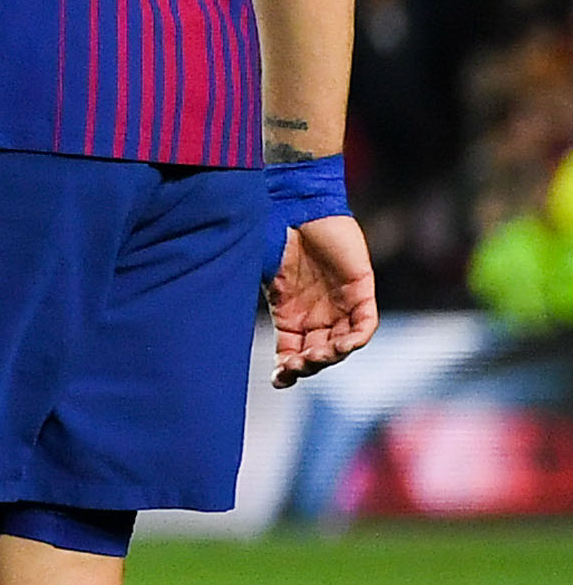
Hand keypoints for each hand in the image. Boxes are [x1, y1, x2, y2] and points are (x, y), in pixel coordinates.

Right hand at [265, 214, 378, 387]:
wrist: (295, 205)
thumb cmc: (272, 235)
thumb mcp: (258, 276)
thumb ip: (255, 302)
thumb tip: (219, 327)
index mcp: (291, 313)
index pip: (293, 352)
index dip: (287, 370)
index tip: (278, 379)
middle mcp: (318, 313)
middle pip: (319, 353)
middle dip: (308, 365)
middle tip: (297, 365)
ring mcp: (341, 303)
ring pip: (343, 343)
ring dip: (331, 356)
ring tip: (317, 355)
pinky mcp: (361, 289)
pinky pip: (366, 323)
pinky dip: (357, 338)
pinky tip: (343, 345)